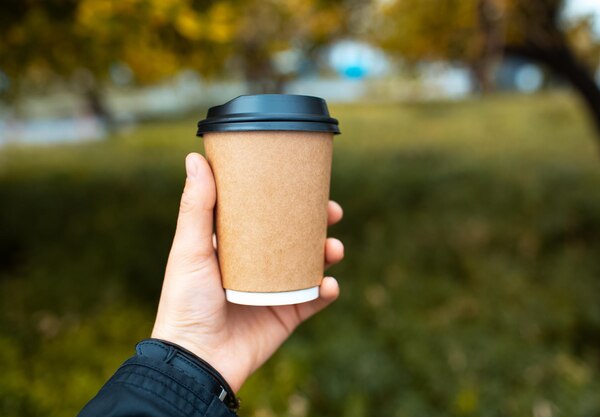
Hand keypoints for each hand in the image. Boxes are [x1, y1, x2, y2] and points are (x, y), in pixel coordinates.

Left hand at [151, 153, 343, 391]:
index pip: (265, 215)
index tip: (305, 182)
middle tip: (333, 212)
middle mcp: (257, 266)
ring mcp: (274, 290)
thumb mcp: (190, 249)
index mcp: (235, 247)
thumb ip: (196, 207)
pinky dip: (327, 291)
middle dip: (318, 223)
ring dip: (328, 253)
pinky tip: (331, 284)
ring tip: (335, 249)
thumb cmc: (185, 301)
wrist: (196, 360)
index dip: (287, 199)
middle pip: (295, 237)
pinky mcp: (286, 316)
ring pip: (310, 265)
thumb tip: (195, 158)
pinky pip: (314, 300)